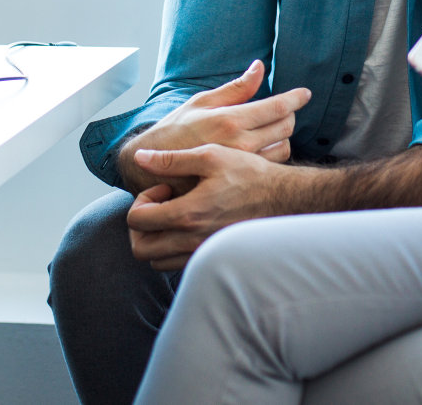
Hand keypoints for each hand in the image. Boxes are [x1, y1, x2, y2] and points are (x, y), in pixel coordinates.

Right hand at [118, 60, 309, 191]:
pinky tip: (262, 148)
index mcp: (230, 120)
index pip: (277, 107)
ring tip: (269, 130)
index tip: (305, 93)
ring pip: (284, 148)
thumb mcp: (201, 102)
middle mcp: (240, 144)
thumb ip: (236, 88)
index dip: (296, 98)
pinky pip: (271, 165)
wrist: (152, 169)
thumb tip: (259, 67)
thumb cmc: (175, 130)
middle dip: (288, 114)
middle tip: (281, 110)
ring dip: (282, 135)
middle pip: (286, 126)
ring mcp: (242, 166)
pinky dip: (273, 153)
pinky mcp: (240, 180)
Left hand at [125, 144, 286, 269]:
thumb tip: (139, 157)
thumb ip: (171, 159)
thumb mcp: (210, 157)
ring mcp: (202, 253)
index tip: (163, 188)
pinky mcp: (211, 258)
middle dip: (142, 225)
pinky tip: (190, 224)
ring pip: (156, 260)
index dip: (141, 200)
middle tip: (160, 205)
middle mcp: (191, 241)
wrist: (284, 200)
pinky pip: (176, 264)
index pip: (137, 220)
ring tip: (175, 214)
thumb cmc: (249, 175)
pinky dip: (172, 248)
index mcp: (187, 214)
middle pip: (141, 248)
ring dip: (156, 238)